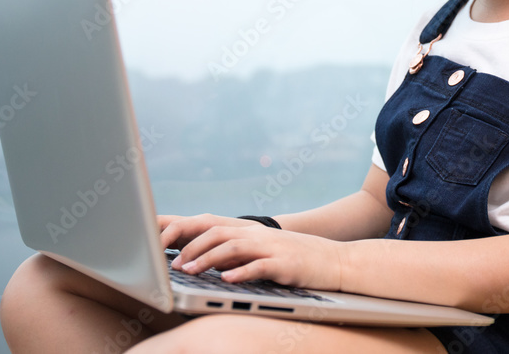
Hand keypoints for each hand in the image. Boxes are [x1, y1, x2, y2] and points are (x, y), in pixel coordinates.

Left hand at [162, 216, 345, 291]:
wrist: (337, 261)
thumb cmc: (298, 261)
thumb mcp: (266, 254)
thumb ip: (241, 256)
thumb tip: (212, 264)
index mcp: (253, 233)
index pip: (214, 228)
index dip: (191, 239)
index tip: (172, 253)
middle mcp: (260, 236)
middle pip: (219, 234)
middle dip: (193, 249)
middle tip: (176, 265)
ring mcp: (273, 248)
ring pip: (234, 247)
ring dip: (209, 259)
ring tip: (191, 272)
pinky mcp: (285, 264)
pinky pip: (259, 266)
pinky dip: (240, 272)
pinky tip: (226, 280)